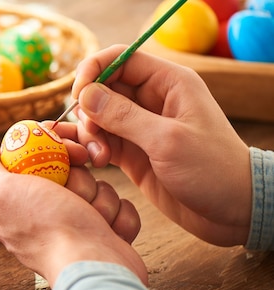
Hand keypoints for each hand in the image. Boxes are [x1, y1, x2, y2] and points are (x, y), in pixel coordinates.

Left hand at [0, 137, 147, 286]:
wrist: (94, 268)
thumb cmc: (49, 230)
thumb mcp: (4, 193)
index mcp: (18, 204)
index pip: (38, 159)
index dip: (56, 151)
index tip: (71, 154)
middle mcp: (45, 215)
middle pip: (73, 172)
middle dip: (82, 181)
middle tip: (78, 198)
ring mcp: (76, 226)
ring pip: (99, 187)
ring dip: (101, 201)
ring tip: (93, 221)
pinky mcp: (103, 236)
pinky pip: (120, 207)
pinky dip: (119, 218)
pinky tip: (110, 232)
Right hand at [62, 45, 251, 246]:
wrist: (232, 209)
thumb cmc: (212, 170)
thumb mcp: (167, 140)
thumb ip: (124, 116)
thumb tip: (86, 95)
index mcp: (169, 83)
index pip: (121, 59)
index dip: (94, 70)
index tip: (78, 94)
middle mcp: (152, 100)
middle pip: (104, 89)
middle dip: (89, 110)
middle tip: (92, 135)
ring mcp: (140, 127)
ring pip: (99, 117)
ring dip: (91, 134)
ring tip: (98, 159)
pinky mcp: (132, 152)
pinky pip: (102, 141)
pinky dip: (93, 149)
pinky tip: (96, 163)